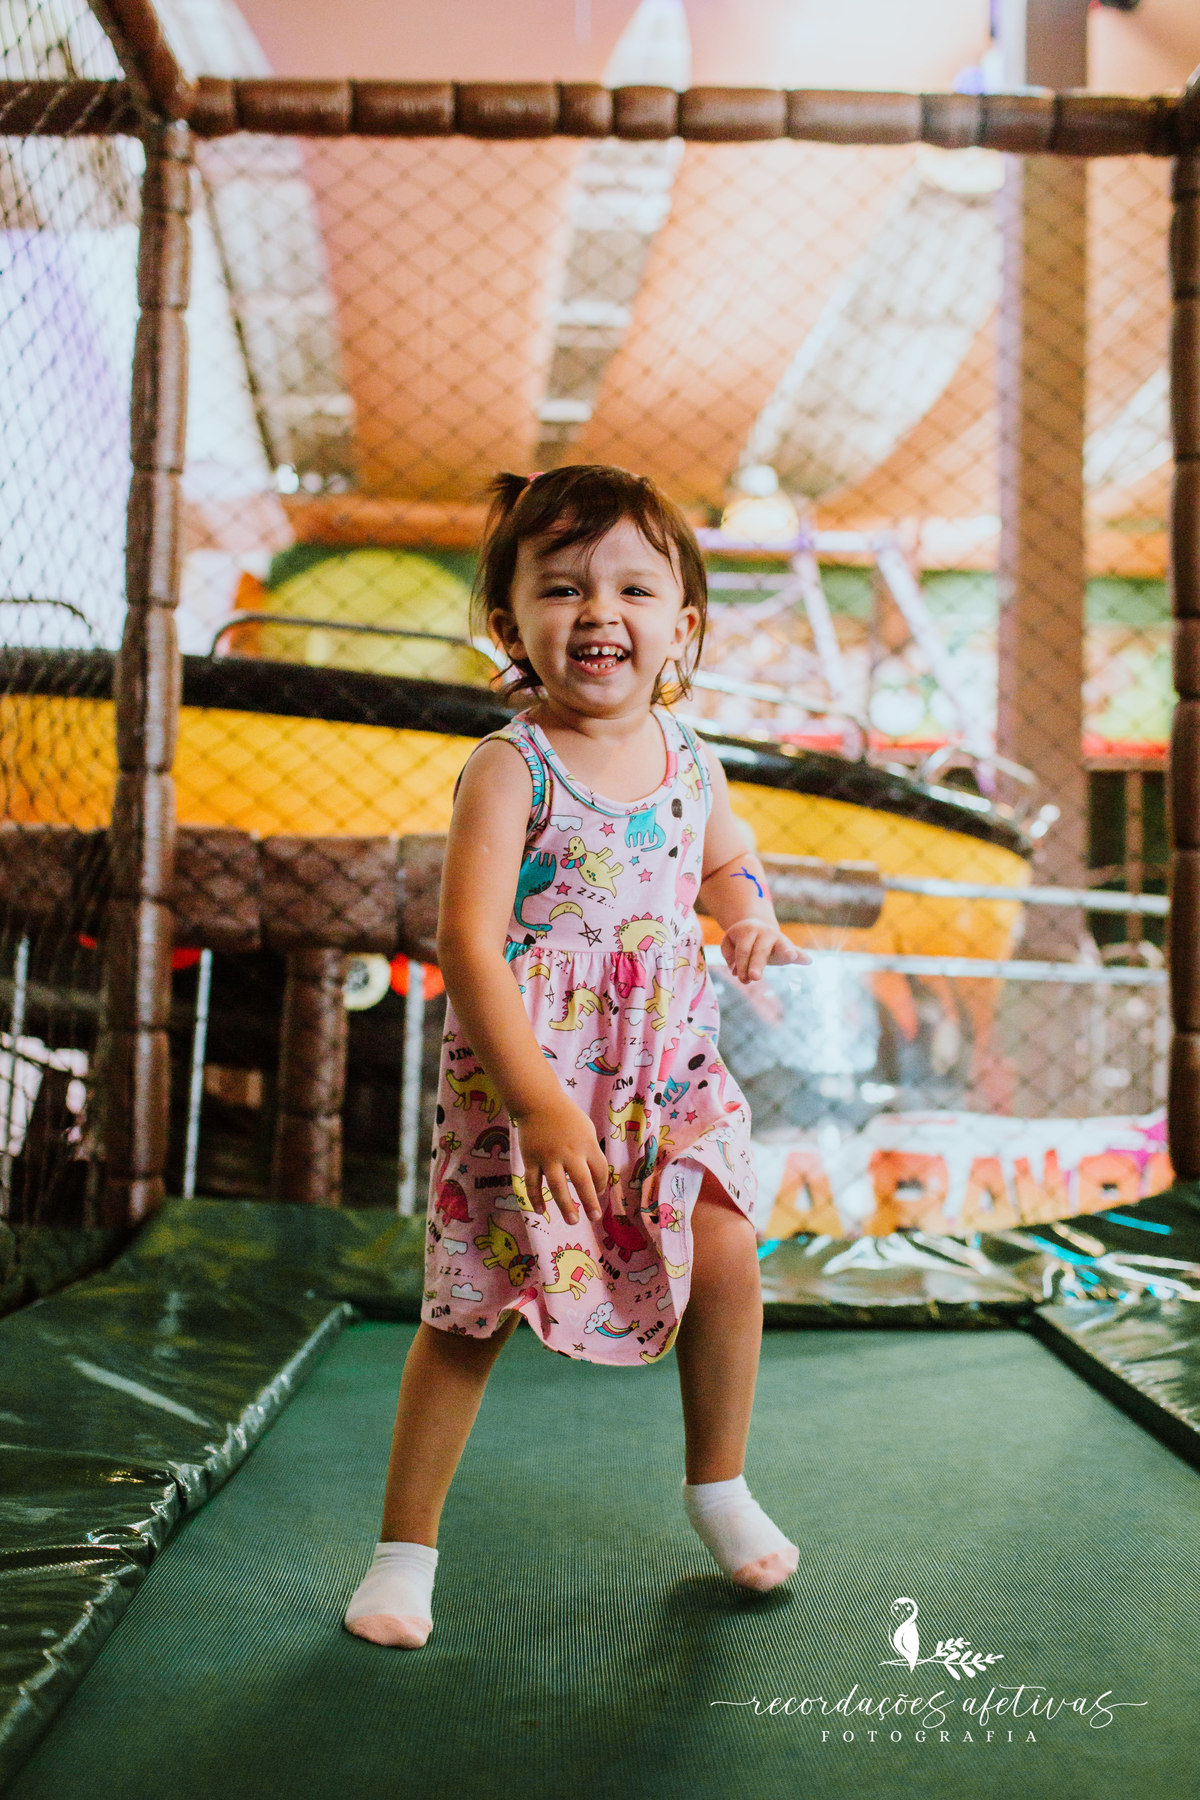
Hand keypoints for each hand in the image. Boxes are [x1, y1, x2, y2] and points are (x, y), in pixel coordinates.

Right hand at [513, 1096, 609, 1226]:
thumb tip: (597, 1181)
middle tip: (594, 1218)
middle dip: (589, 1202)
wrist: (538, 1102)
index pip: (599, 1171)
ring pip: (557, 1186)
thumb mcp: (587, 1129)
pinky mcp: (531, 1159)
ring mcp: (548, 1157)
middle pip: (582, 1182)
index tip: (599, 1193)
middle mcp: (569, 1152)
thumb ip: (591, 1153)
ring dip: (564, 1205)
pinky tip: (541, 1211)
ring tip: (572, 1221)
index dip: (602, 1185)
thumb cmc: (567, 1117)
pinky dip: (535, 1198)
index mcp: (586, 1144)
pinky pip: (532, 1183)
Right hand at [720, 918, 809, 984]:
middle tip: (755, 978)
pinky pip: (728, 950)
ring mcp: (746, 931)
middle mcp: (763, 933)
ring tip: (743, 980)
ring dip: (742, 967)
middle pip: (760, 951)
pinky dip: (730, 962)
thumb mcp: (783, 951)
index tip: (792, 956)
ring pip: (743, 951)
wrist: (750, 927)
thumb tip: (809, 960)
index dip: (788, 951)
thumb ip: (796, 956)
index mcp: (779, 939)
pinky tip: (734, 969)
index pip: (784, 946)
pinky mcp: (731, 932)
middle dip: (757, 965)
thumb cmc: (770, 945)